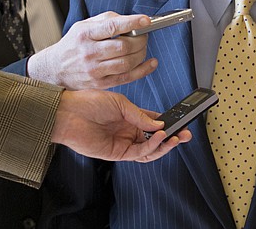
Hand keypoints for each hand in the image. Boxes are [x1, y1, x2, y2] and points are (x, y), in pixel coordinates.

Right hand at [27, 12, 157, 89]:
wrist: (54, 69)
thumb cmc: (73, 44)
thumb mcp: (84, 25)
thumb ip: (107, 19)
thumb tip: (131, 19)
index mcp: (85, 34)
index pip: (112, 27)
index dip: (132, 23)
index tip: (146, 20)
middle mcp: (89, 52)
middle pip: (123, 46)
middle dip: (140, 39)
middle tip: (144, 35)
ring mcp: (94, 70)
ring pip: (127, 62)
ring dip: (141, 53)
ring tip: (142, 47)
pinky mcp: (100, 83)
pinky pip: (127, 77)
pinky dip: (143, 70)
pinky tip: (151, 62)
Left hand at [52, 90, 191, 161]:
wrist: (69, 113)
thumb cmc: (90, 103)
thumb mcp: (120, 103)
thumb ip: (141, 115)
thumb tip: (160, 123)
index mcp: (130, 117)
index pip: (154, 123)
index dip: (168, 123)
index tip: (181, 122)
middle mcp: (128, 131)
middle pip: (155, 139)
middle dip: (172, 137)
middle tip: (186, 134)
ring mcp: (123, 143)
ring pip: (149, 149)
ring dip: (164, 145)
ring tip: (175, 137)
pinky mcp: (116, 153)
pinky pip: (139, 153)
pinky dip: (152, 146)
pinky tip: (160, 137)